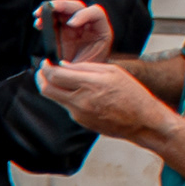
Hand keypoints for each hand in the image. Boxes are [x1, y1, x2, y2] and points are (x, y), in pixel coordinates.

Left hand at [37, 54, 168, 141]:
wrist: (143, 121)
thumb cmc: (133, 95)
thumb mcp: (113, 72)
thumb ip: (85, 67)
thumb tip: (64, 65)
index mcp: (90, 84)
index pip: (55, 76)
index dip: (46, 68)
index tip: (45, 63)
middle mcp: (81, 100)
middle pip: (47, 89)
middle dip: (41, 78)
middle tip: (43, 72)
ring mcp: (79, 114)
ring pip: (55, 99)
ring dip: (54, 88)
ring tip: (61, 80)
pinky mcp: (80, 122)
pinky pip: (67, 107)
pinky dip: (68, 98)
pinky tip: (79, 94)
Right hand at [39, 0, 114, 67]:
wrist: (82, 79)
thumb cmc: (87, 74)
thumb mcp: (86, 69)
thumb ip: (75, 63)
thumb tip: (56, 62)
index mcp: (100, 31)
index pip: (95, 13)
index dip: (83, 15)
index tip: (71, 24)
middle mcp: (87, 25)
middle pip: (76, 6)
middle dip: (62, 6)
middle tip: (49, 10)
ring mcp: (73, 26)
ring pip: (63, 8)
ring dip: (49, 9)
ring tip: (38, 16)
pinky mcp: (60, 29)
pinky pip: (52, 17)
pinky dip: (43, 18)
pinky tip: (38, 24)